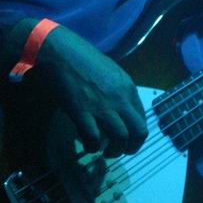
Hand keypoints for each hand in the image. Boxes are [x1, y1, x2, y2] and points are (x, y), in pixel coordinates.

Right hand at [33, 25, 147, 157]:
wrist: (59, 51)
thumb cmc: (81, 56)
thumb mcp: (109, 70)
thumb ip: (117, 89)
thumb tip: (119, 107)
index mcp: (127, 86)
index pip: (142, 117)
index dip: (136, 131)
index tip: (127, 136)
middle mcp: (120, 98)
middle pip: (139, 132)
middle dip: (133, 146)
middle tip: (122, 150)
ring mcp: (102, 106)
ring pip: (120, 138)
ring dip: (115, 150)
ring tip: (106, 151)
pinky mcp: (82, 112)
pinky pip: (93, 139)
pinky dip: (92, 147)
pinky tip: (88, 145)